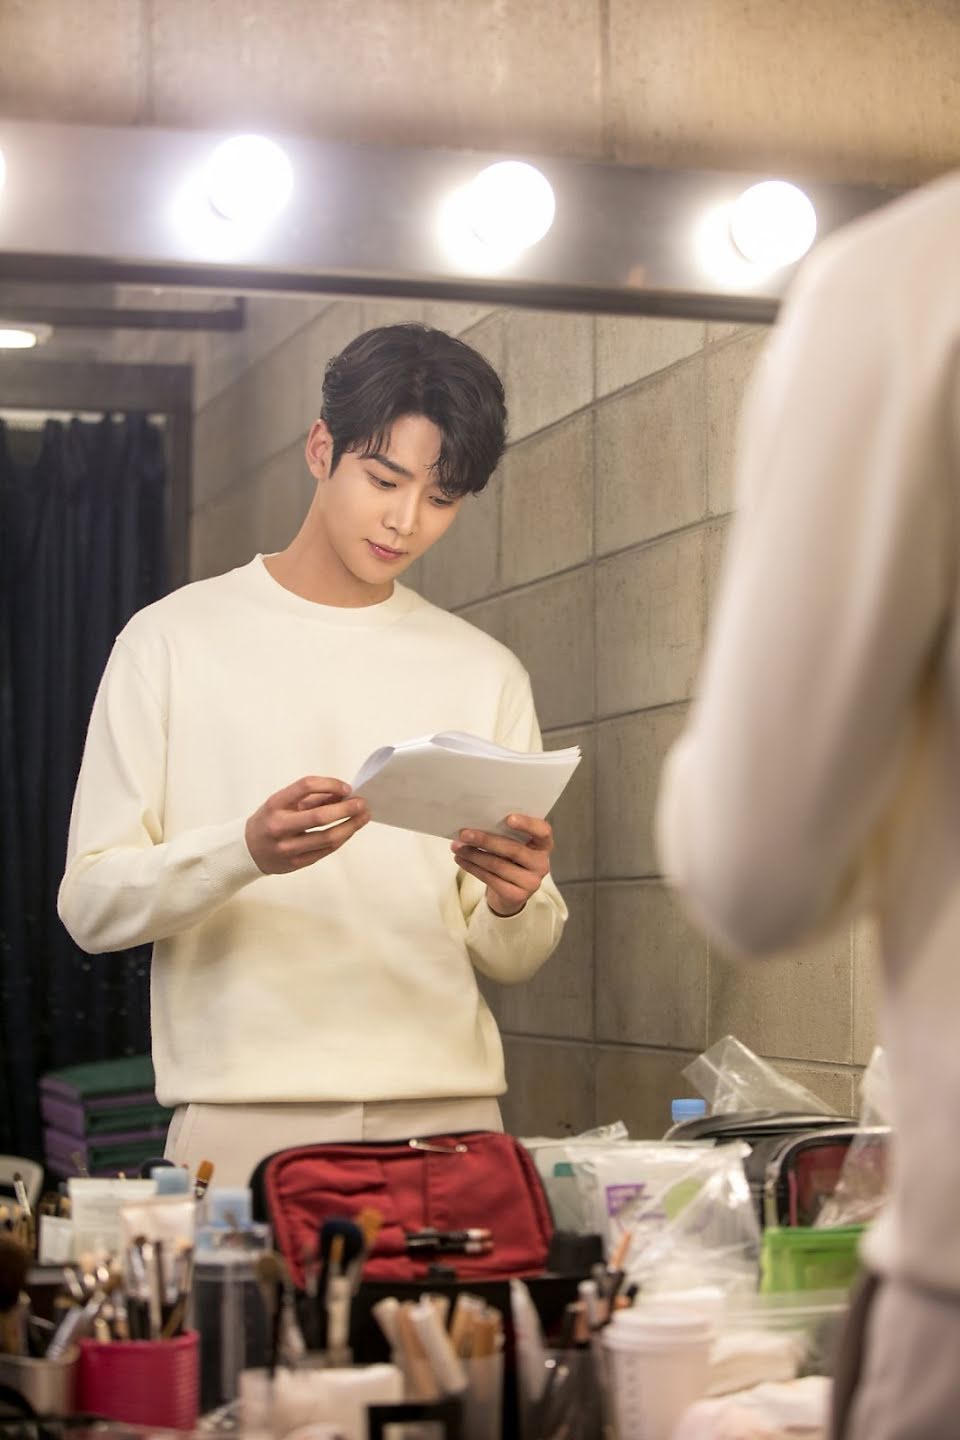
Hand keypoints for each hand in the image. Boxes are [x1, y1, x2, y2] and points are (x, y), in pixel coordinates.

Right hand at [245, 776, 368, 874]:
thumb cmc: (270, 820)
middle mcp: (280, 826)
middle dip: (346, 809)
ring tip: (363, 817)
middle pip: (320, 817)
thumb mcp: (283, 803)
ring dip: (350, 826)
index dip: (330, 784)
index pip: (306, 786)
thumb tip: (343, 793)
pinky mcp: (296, 863)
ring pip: (327, 838)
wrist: (247, 850)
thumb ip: (311, 797)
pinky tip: (349, 830)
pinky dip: (342, 839)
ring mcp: (288, 847)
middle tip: (363, 803)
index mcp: (275, 804)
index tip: (346, 787)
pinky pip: (326, 850)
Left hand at [451, 814, 552, 916]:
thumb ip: (505, 834)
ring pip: (498, 865)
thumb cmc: (511, 860)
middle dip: (485, 840)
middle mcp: (542, 864)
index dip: (527, 824)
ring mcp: (531, 882)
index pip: (543, 831)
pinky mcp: (517, 896)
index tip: (508, 818)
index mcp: (543, 845)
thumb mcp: (514, 845)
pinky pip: (490, 879)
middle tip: (464, 833)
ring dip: (473, 855)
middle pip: (513, 849)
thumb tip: (475, 823)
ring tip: (456, 847)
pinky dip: (472, 868)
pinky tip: (461, 859)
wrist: (512, 892)